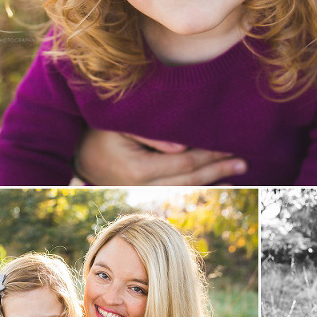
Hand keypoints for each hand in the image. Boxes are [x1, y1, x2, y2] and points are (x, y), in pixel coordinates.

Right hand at [75, 129, 246, 185]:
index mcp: (137, 170)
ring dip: (212, 180)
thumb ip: (150, 134)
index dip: (209, 156)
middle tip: (243, 162)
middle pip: (188, 180)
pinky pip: (174, 189)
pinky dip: (197, 184)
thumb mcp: (120, 124)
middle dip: (217, 170)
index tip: (230, 147)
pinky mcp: (142, 191)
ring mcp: (140, 192)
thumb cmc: (98, 130)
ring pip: (183, 188)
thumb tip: (182, 146)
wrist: (73, 151)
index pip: (184, 164)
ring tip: (236, 172)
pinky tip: (215, 180)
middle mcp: (140, 186)